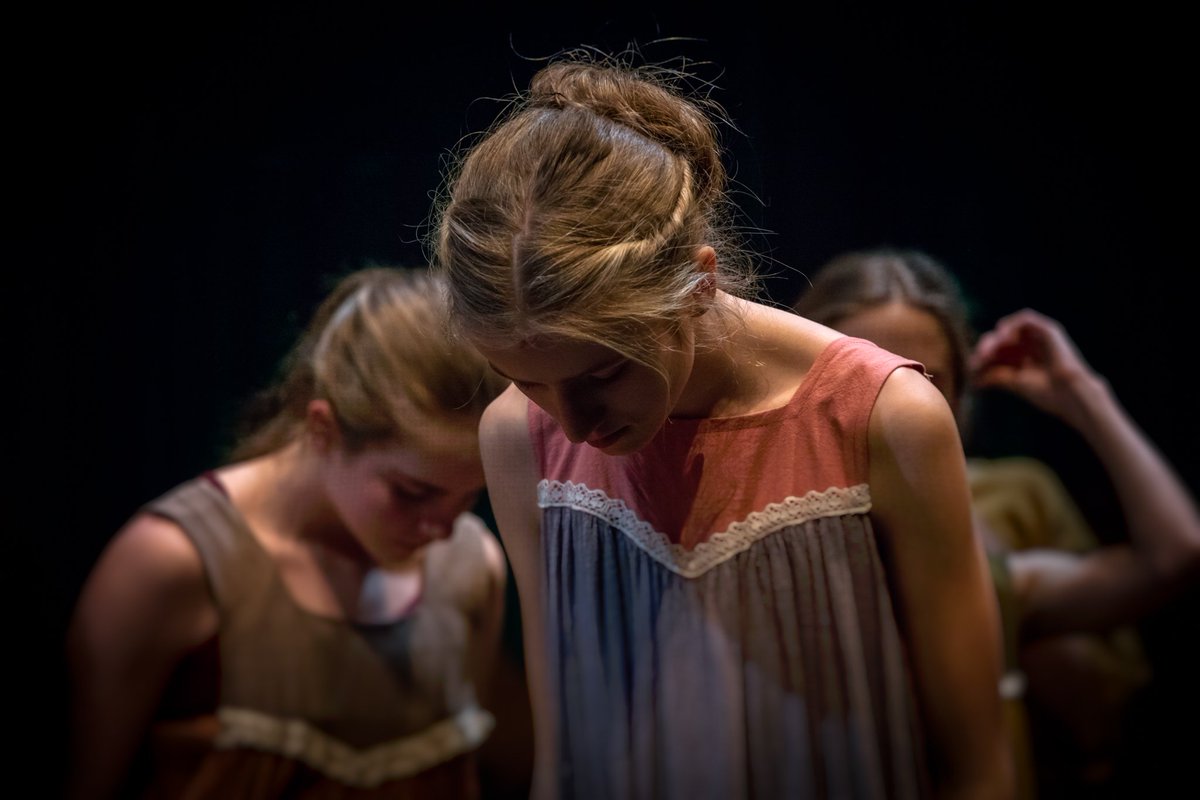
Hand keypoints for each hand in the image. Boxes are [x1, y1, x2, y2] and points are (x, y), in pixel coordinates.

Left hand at [968, 308, 1099, 423]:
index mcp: (1023, 360)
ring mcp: (1039, 337)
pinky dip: (1012, 326)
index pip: (997, 352)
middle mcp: (1030, 347)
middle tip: (979, 358)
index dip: (983, 357)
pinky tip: (1004, 339)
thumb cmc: (1046, 393)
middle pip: (1000, 339)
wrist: (1070, 395)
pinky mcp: (1049, 330)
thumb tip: (973, 380)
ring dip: (997, 337)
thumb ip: (996, 377)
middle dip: (987, 347)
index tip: (973, 368)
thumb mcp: (1014, 383)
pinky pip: (1026, 319)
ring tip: (990, 351)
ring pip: (1011, 327)